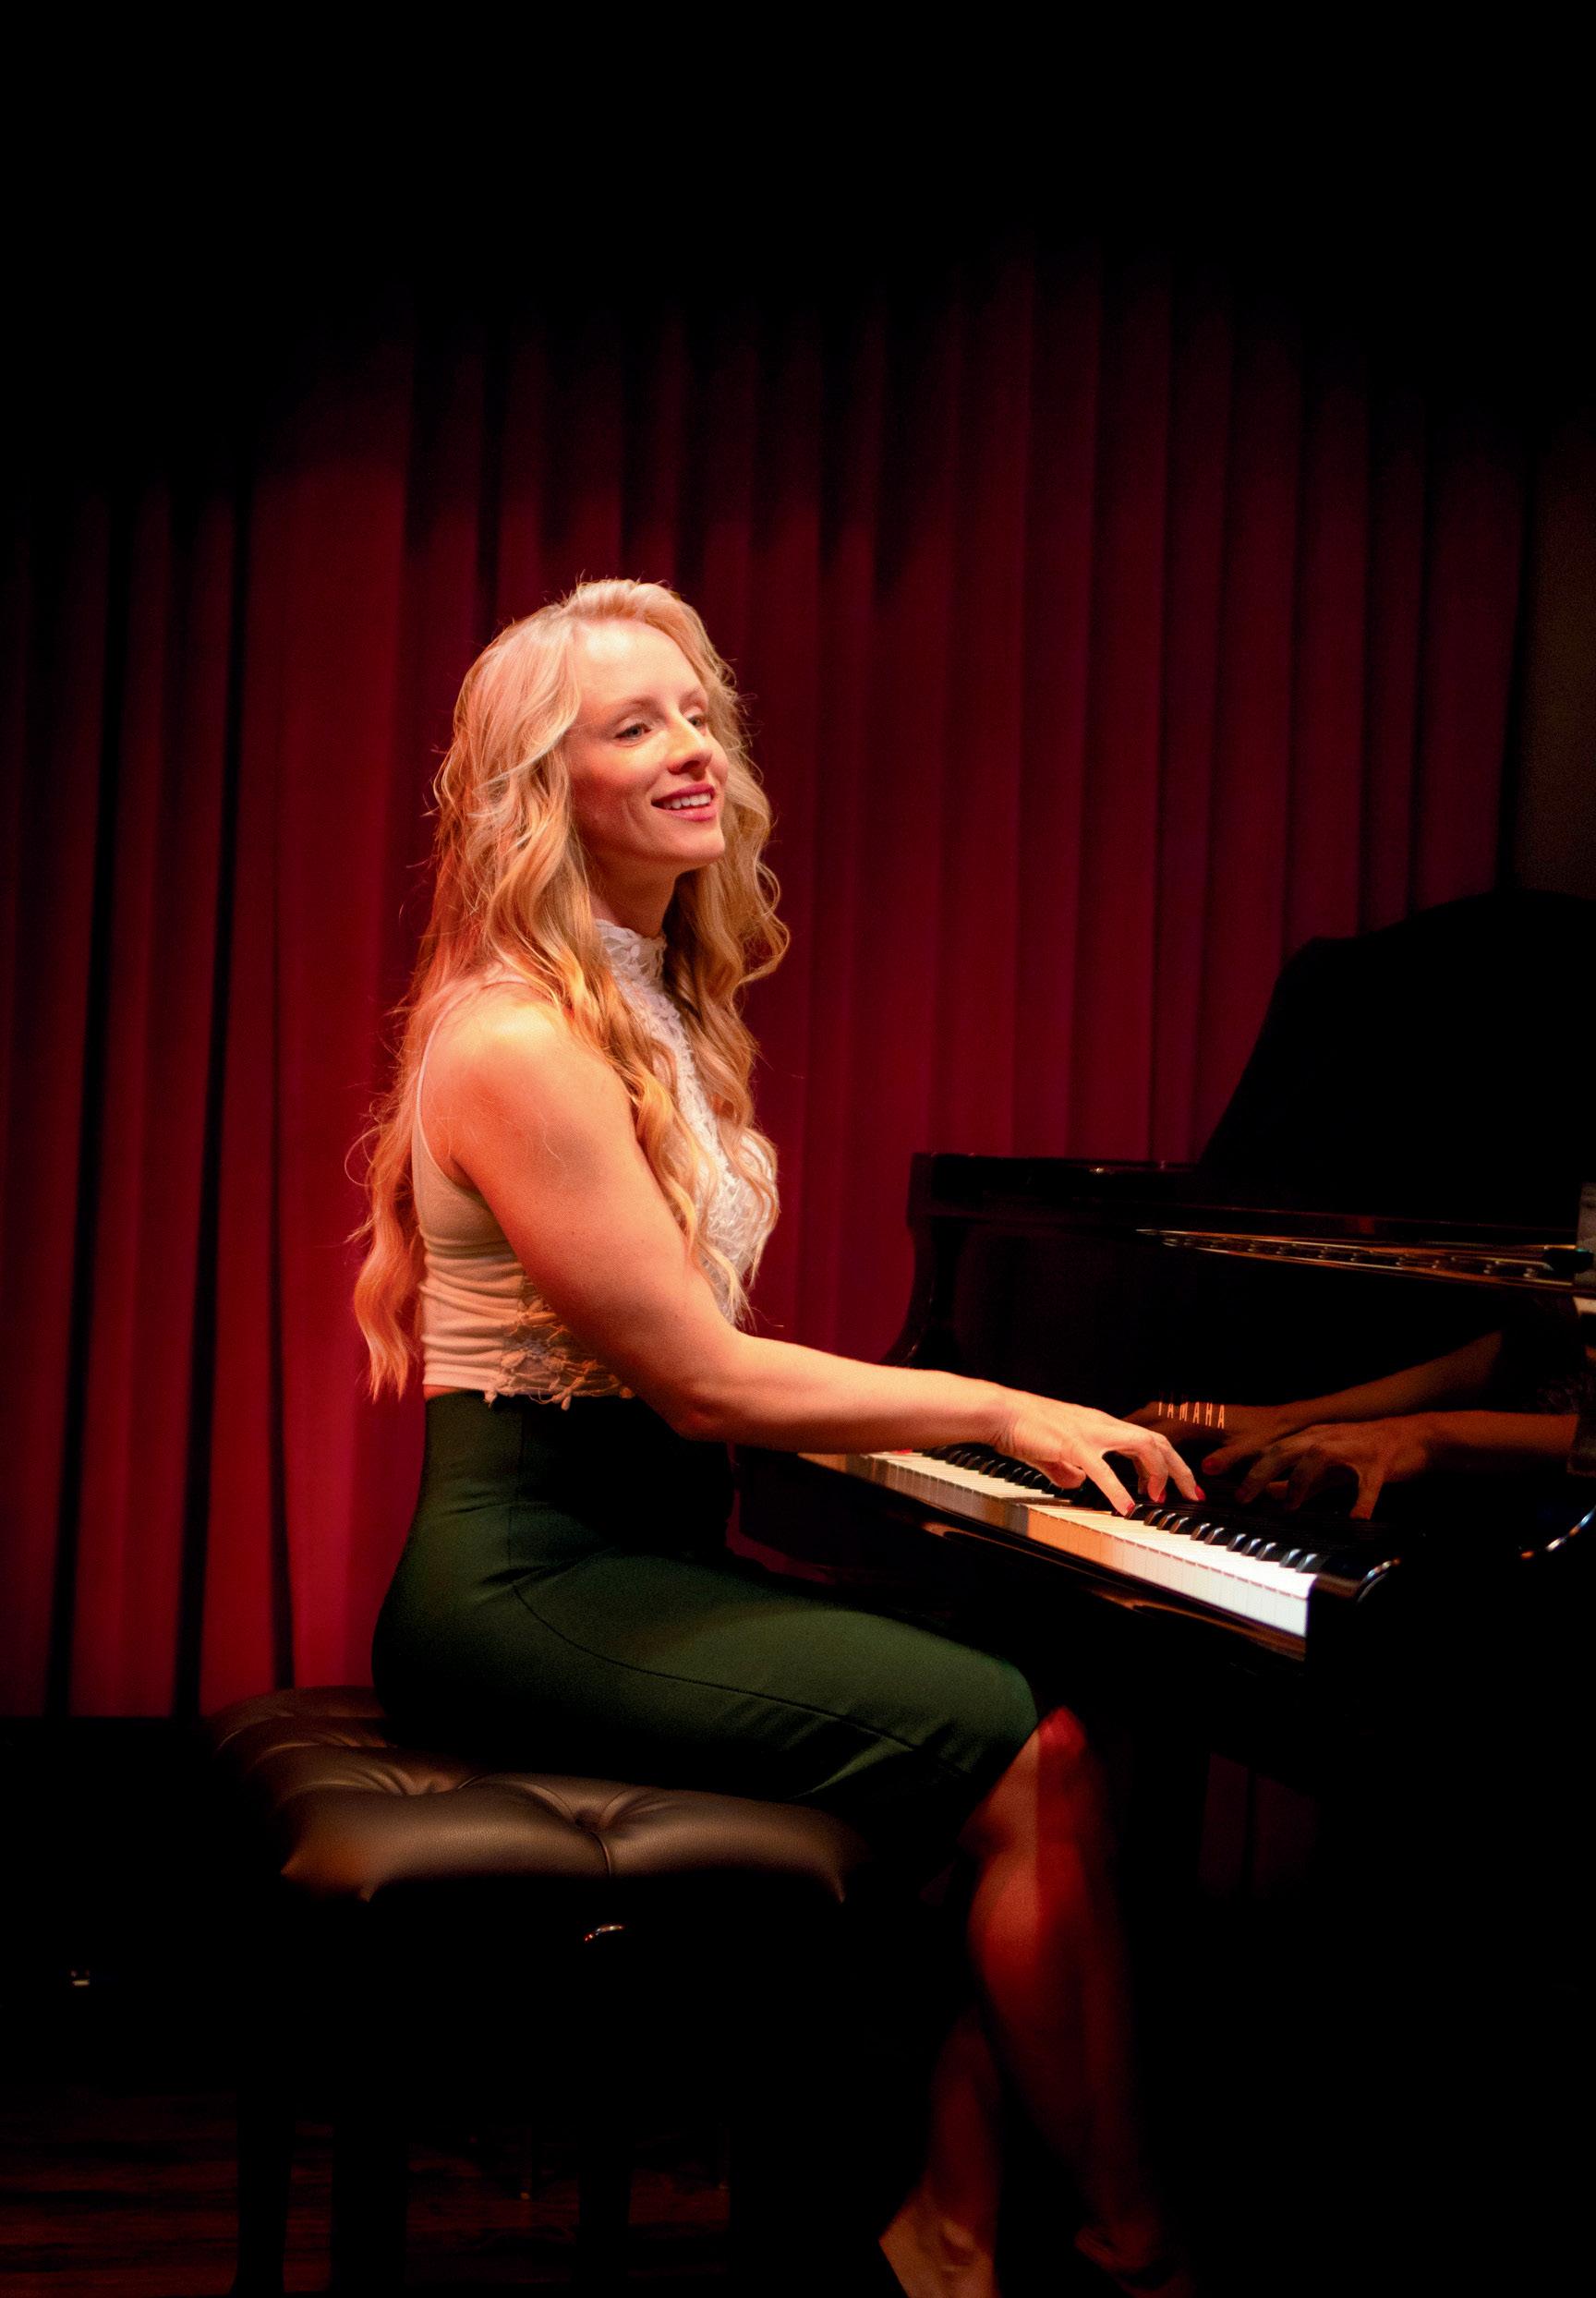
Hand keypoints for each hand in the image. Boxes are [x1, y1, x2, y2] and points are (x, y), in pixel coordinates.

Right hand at [995, 1396, 1202, 1516]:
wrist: (1001, 1413)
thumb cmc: (1024, 1429)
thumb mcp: (1054, 1455)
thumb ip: (1069, 1470)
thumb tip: (1078, 1483)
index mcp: (1101, 1425)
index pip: (1147, 1440)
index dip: (1166, 1464)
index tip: (1174, 1488)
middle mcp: (1103, 1425)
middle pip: (1157, 1441)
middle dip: (1178, 1469)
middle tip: (1189, 1493)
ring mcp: (1090, 1433)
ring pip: (1142, 1445)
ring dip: (1157, 1474)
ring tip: (1159, 1498)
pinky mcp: (1073, 1445)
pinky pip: (1102, 1469)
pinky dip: (1117, 1490)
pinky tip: (1125, 1506)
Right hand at [1127, 1398, 1298, 1453]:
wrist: (1282, 1420)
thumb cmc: (1266, 1433)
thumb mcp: (1249, 1448)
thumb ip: (1226, 1458)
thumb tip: (1204, 1469)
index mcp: (1199, 1419)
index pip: (1165, 1434)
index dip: (1150, 1456)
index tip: (1139, 1473)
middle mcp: (1192, 1412)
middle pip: (1151, 1416)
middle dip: (1130, 1430)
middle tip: (1111, 1444)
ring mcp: (1193, 1412)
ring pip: (1156, 1416)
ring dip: (1140, 1430)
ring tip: (1126, 1449)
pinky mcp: (1198, 1416)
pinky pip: (1166, 1420)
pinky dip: (1152, 1430)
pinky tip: (1151, 1446)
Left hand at [1203, 1416, 1433, 1520]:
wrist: (1412, 1436)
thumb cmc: (1365, 1453)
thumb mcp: (1328, 1468)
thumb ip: (1300, 1481)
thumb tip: (1270, 1496)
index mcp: (1311, 1438)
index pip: (1268, 1448)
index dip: (1239, 1459)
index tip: (1210, 1470)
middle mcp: (1325, 1438)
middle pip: (1284, 1449)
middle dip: (1258, 1472)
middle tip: (1242, 1497)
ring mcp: (1352, 1447)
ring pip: (1317, 1458)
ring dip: (1300, 1483)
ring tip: (1291, 1507)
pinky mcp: (1379, 1461)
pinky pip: (1367, 1483)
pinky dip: (1360, 1501)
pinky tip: (1356, 1518)